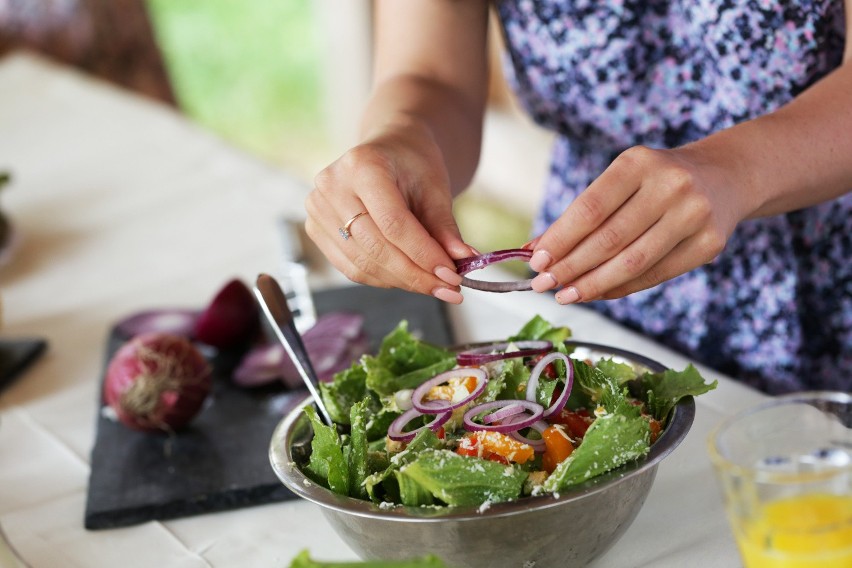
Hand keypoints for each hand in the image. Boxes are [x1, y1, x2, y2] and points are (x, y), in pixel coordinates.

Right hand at [305, 122, 474, 303]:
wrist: (387, 151)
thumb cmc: (412, 165)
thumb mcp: (435, 188)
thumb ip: (445, 226)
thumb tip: (463, 262)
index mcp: (362, 165)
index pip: (393, 223)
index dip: (423, 254)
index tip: (452, 276)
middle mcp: (332, 185)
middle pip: (375, 247)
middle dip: (416, 274)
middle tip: (449, 289)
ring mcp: (318, 209)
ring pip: (363, 263)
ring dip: (402, 281)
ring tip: (434, 286)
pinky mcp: (315, 229)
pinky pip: (351, 268)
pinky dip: (383, 279)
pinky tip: (409, 278)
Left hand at [527, 145, 746, 302]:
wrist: (723, 177)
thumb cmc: (655, 180)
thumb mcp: (620, 181)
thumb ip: (581, 215)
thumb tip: (534, 250)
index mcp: (639, 162)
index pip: (590, 208)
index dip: (560, 239)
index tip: (535, 260)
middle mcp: (671, 185)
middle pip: (609, 239)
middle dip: (570, 266)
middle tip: (543, 284)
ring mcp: (694, 215)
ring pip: (632, 263)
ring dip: (592, 284)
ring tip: (564, 295)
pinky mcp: (709, 244)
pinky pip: (654, 275)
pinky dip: (619, 288)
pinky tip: (595, 293)